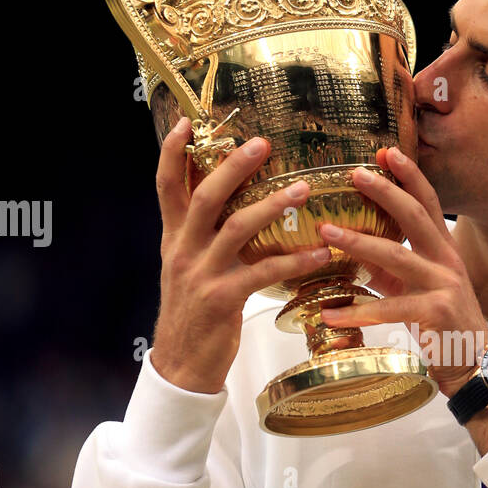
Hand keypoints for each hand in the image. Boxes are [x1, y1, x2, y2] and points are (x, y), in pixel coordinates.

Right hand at [150, 118, 331, 393]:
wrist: (182, 365)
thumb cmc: (195, 314)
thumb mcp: (189, 269)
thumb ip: (204, 237)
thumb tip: (232, 205)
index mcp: (174, 238)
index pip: (166, 186)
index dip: (172, 152)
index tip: (188, 122)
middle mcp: (184, 250)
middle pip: (205, 196)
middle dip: (233, 167)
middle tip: (262, 143)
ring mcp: (202, 274)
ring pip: (236, 229)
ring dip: (272, 206)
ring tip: (304, 190)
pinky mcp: (223, 299)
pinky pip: (263, 272)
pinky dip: (294, 260)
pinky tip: (321, 254)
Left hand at [316, 146, 487, 395]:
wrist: (472, 365)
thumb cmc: (444, 325)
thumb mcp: (417, 289)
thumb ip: (389, 269)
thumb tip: (353, 248)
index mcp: (444, 250)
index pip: (428, 204)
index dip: (410, 176)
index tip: (386, 152)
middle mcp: (447, 261)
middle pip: (415, 217)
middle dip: (385, 192)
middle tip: (355, 173)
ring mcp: (444, 285)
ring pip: (397, 256)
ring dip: (359, 242)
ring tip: (327, 233)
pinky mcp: (435, 312)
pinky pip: (389, 307)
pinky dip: (357, 311)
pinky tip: (330, 313)